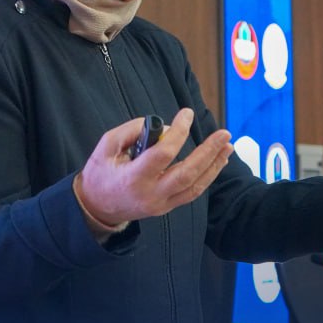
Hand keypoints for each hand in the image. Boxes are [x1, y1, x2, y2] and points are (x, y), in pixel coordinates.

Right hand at [75, 108, 233, 225]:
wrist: (96, 207)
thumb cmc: (100, 173)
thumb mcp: (106, 145)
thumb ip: (132, 131)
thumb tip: (165, 127)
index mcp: (133, 178)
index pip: (163, 154)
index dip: (178, 132)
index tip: (186, 113)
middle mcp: (151, 194)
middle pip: (187, 174)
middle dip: (208, 153)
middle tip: (223, 134)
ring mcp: (160, 204)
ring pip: (194, 186)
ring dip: (214, 165)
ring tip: (227, 146)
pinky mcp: (166, 208)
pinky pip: (192, 193)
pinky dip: (207, 177)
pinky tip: (217, 162)